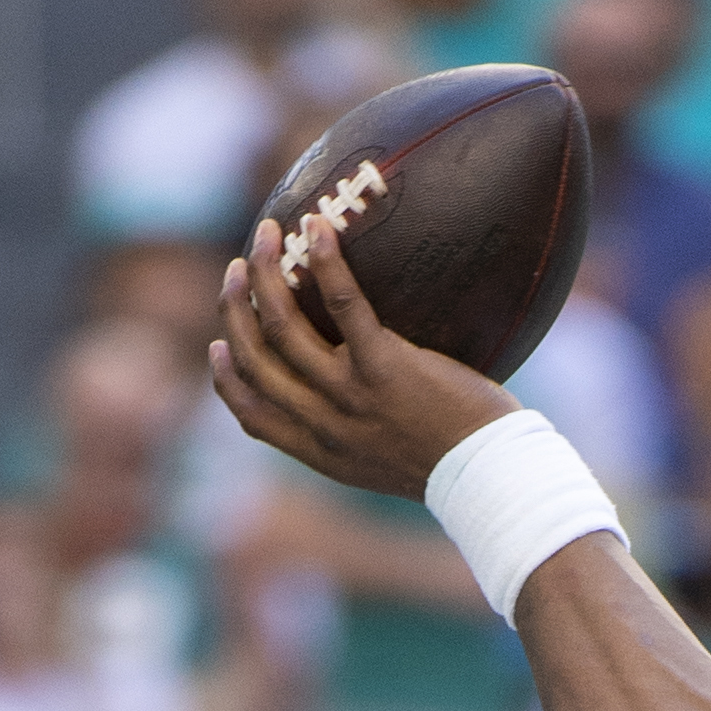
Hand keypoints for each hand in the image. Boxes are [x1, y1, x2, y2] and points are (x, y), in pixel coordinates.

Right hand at [209, 212, 519, 498]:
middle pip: (254, 360)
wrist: (492, 481)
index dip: (226, 377)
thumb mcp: (392, 464)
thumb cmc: (459, 469)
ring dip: (264, 274)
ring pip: (283, 327)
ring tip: (266, 235)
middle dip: (234, 309)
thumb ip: (363, 435)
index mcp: (321, 452)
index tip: (218, 346)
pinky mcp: (386, 368)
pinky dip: (325, 262)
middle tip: (237, 270)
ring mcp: (351, 396)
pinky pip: (345, 305)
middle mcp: (324, 425)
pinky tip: (317, 229)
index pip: (253, 415)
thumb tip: (362, 399)